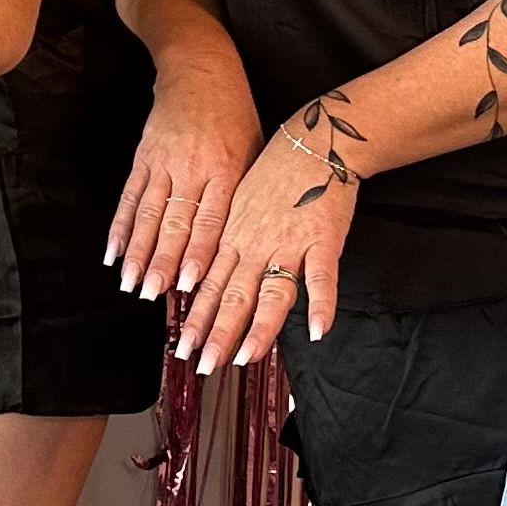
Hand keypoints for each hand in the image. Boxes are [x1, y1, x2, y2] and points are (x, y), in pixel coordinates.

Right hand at [108, 45, 260, 306]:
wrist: (200, 69)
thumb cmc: (235, 113)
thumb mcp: (254, 150)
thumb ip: (244, 193)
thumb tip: (240, 242)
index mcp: (226, 168)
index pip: (210, 219)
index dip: (197, 253)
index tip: (188, 284)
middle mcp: (191, 168)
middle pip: (173, 223)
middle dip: (161, 262)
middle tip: (151, 294)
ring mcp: (163, 163)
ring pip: (147, 215)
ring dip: (137, 252)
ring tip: (129, 283)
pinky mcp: (143, 158)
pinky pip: (130, 197)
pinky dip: (121, 226)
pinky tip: (113, 251)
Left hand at [173, 99, 365, 369]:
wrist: (314, 142)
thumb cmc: (276, 173)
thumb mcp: (239, 204)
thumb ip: (230, 242)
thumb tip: (215, 276)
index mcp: (234, 237)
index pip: (211, 285)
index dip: (197, 317)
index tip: (183, 346)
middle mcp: (255, 244)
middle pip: (233, 295)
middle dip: (215, 332)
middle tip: (201, 363)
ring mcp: (289, 243)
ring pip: (269, 291)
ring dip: (257, 328)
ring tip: (243, 357)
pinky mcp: (323, 239)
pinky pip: (322, 276)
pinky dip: (321, 304)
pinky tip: (315, 331)